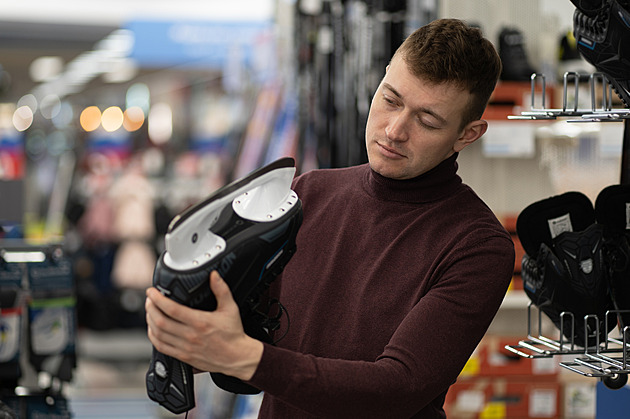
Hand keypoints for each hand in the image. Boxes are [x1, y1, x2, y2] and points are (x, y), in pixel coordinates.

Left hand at [145, 271, 263, 380]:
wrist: (237, 357)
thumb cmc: (233, 334)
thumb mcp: (230, 308)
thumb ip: (221, 290)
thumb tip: (214, 275)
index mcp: (200, 322)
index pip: (172, 309)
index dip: (158, 299)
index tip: (152, 292)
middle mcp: (191, 336)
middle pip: (161, 321)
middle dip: (151, 308)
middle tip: (149, 299)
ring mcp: (185, 347)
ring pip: (159, 334)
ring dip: (150, 321)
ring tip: (150, 311)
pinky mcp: (184, 356)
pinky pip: (161, 347)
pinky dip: (153, 337)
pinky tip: (153, 329)